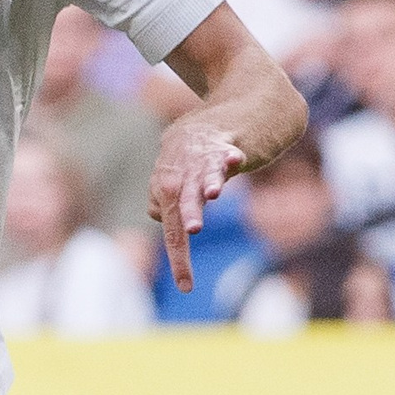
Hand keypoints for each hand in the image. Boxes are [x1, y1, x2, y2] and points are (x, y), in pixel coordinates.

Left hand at [148, 116, 244, 290]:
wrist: (234, 107)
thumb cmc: (204, 146)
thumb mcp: (181, 169)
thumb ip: (169, 195)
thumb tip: (159, 216)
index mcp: (168, 185)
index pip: (171, 227)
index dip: (178, 257)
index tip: (187, 287)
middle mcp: (181, 173)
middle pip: (181, 200)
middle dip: (187, 214)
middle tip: (193, 230)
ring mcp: (202, 157)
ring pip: (203, 174)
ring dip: (206, 184)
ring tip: (212, 195)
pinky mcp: (226, 143)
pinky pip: (226, 151)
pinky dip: (230, 155)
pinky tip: (235, 159)